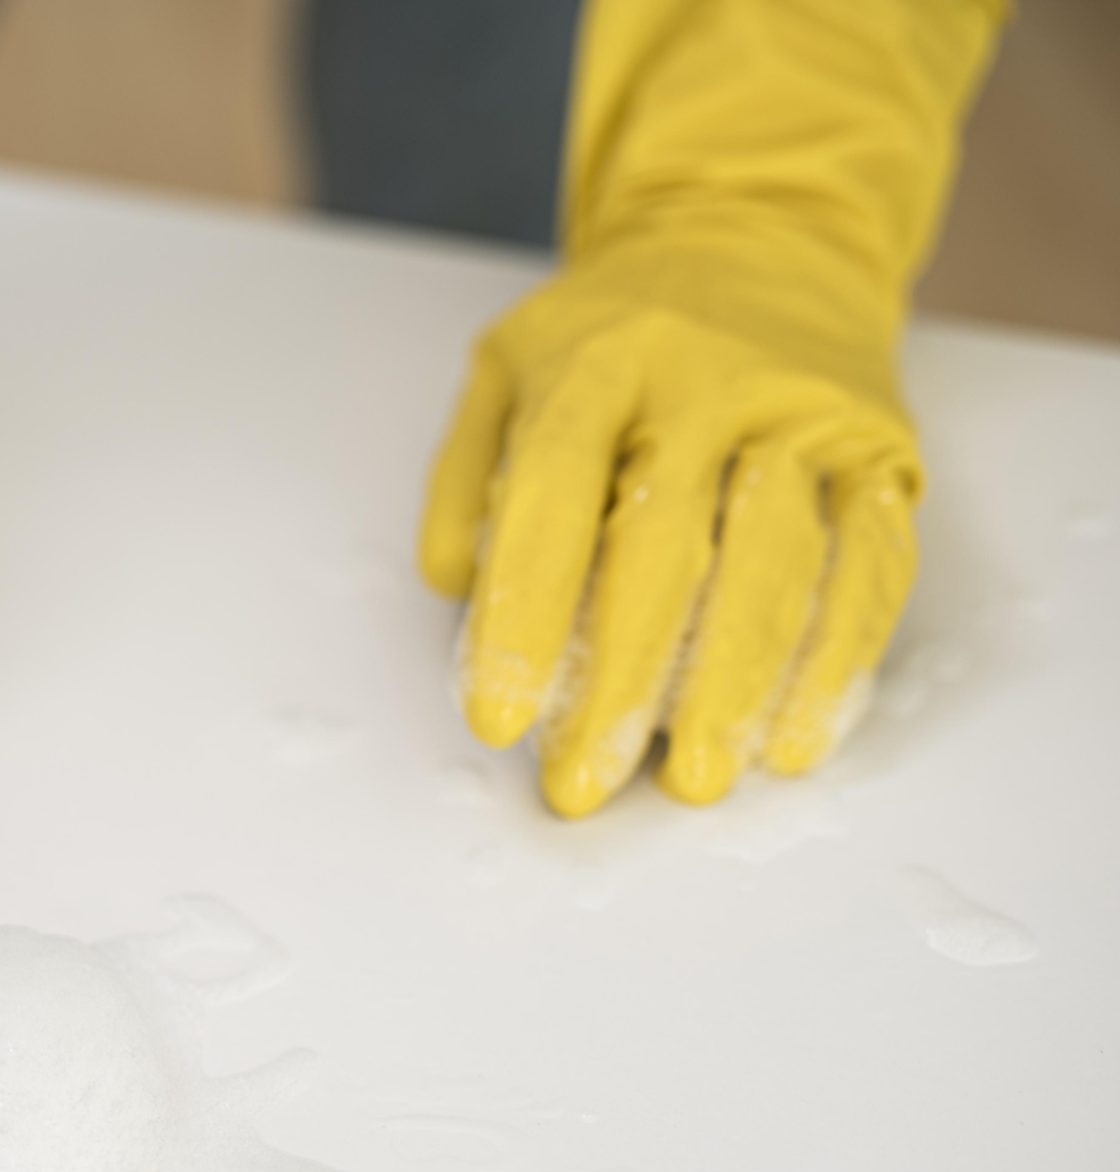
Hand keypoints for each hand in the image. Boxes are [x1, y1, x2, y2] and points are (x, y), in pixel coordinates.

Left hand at [418, 232, 918, 817]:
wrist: (762, 228)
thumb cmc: (612, 331)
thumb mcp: (506, 367)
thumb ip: (466, 475)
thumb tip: (451, 590)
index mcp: (597, 363)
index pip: (550, 499)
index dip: (522, 617)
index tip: (498, 720)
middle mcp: (708, 381)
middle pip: (664, 546)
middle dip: (623, 680)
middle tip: (585, 784)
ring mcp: (804, 412)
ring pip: (776, 561)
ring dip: (736, 684)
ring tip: (698, 778)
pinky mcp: (880, 446)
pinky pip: (867, 564)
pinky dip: (836, 659)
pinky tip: (793, 736)